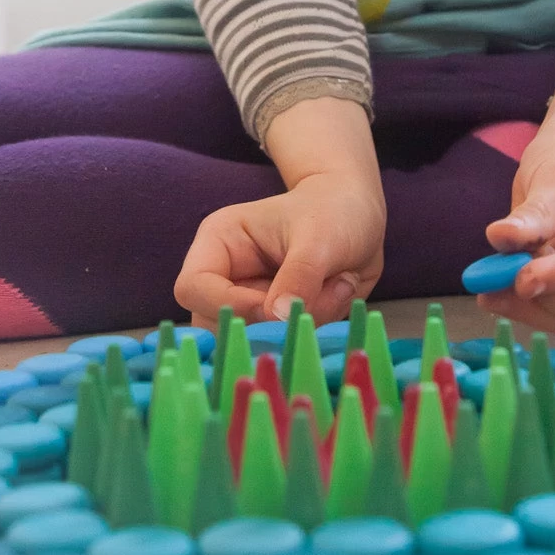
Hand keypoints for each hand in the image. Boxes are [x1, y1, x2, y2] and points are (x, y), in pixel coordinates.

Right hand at [175, 169, 385, 327]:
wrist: (361, 215)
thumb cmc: (332, 210)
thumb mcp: (320, 237)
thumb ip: (298, 275)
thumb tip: (275, 317)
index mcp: (220, 243)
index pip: (193, 288)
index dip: (227, 306)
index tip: (273, 308)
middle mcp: (227, 278)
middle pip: (218, 326)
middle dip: (272, 322)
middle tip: (323, 293)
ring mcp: (252, 304)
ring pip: (255, 341)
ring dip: (302, 324)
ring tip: (339, 284)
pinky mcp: (277, 323)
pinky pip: (287, 344)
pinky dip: (318, 327)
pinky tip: (341, 291)